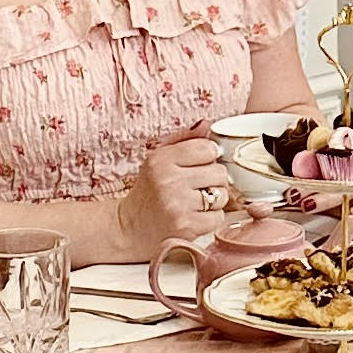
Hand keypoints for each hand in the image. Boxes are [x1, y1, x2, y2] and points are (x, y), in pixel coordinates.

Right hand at [110, 138, 221, 262]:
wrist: (130, 228)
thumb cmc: (149, 192)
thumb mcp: (159, 160)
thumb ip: (184, 141)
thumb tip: (208, 124)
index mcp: (161, 159)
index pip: (207, 148)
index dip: (208, 158)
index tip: (200, 166)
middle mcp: (169, 180)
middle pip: (219, 172)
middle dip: (213, 180)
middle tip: (198, 187)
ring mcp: (178, 205)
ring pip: (222, 195)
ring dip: (214, 200)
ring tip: (196, 203)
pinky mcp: (186, 226)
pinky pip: (217, 217)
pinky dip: (210, 219)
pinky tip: (195, 217)